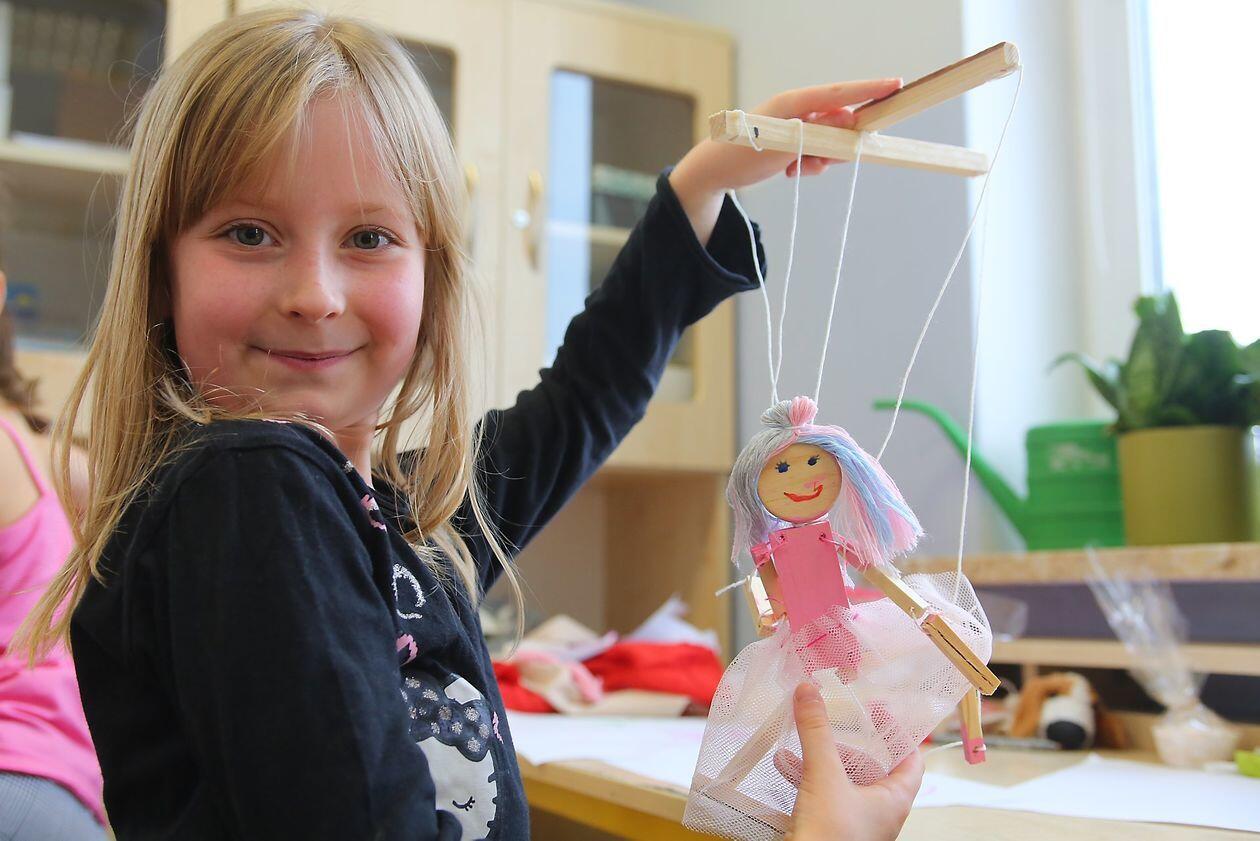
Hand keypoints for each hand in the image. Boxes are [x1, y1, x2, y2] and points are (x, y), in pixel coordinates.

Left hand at [668, 79, 901, 242]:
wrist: (714, 172)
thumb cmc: (743, 155)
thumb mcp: (784, 146)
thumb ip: (820, 131)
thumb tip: (851, 117)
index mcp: (793, 102)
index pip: (839, 93)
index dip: (869, 90)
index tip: (896, 85)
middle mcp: (797, 109)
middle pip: (839, 120)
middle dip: (838, 143)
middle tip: (823, 158)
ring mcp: (796, 125)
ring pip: (830, 140)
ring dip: (822, 158)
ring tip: (797, 168)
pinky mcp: (793, 140)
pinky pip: (817, 151)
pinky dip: (811, 164)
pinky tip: (791, 171)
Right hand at [784, 682, 922, 840]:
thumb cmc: (831, 837)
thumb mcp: (825, 777)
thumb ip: (817, 732)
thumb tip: (809, 691)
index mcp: (894, 800)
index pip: (911, 759)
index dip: (898, 732)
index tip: (879, 708)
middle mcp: (879, 812)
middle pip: (871, 766)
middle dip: (845, 742)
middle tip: (830, 721)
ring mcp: (855, 823)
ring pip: (842, 780)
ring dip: (819, 758)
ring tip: (797, 741)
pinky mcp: (831, 830)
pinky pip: (822, 796)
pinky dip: (805, 777)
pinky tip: (783, 766)